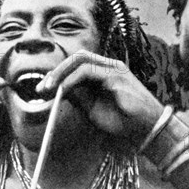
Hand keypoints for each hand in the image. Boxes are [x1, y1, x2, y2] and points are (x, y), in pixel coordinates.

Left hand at [37, 50, 162, 146]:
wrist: (146, 130)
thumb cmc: (124, 123)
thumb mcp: (93, 110)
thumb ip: (78, 98)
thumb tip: (58, 90)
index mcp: (104, 74)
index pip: (77, 65)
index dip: (58, 75)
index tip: (43, 89)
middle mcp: (109, 67)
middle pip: (76, 58)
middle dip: (56, 71)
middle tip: (41, 88)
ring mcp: (113, 68)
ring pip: (79, 60)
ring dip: (60, 74)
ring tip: (48, 88)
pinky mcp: (116, 74)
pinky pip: (87, 71)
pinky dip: (71, 80)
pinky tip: (62, 90)